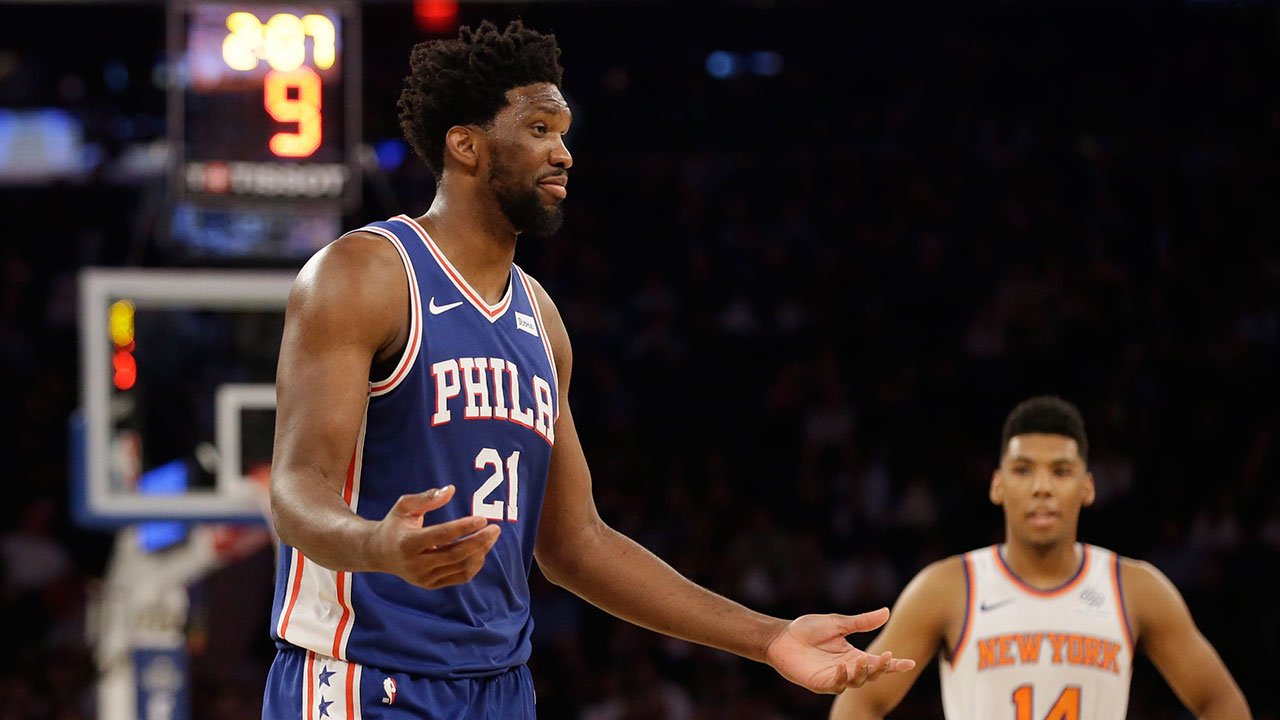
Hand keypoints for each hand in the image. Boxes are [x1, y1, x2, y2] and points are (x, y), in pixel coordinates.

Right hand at [365, 485, 500, 588]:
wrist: (379, 553)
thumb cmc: (395, 524)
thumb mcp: (404, 506)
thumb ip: (427, 498)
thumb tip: (451, 490)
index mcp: (407, 543)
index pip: (441, 536)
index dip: (463, 527)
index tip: (483, 518)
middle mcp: (416, 565)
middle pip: (455, 554)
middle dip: (479, 541)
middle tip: (496, 528)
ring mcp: (424, 578)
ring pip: (460, 567)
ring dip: (480, 552)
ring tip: (490, 536)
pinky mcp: (432, 584)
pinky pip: (460, 577)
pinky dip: (474, 564)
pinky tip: (481, 550)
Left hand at [764, 608, 915, 693]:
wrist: (782, 637)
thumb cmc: (807, 629)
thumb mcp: (838, 623)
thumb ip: (862, 622)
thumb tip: (887, 612)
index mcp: (853, 655)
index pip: (878, 662)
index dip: (895, 664)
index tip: (911, 663)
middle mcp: (847, 668)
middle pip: (871, 674)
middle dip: (881, 668)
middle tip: (886, 658)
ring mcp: (834, 677)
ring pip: (856, 682)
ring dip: (862, 673)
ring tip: (862, 660)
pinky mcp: (820, 683)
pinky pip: (836, 686)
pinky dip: (842, 678)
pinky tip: (842, 668)